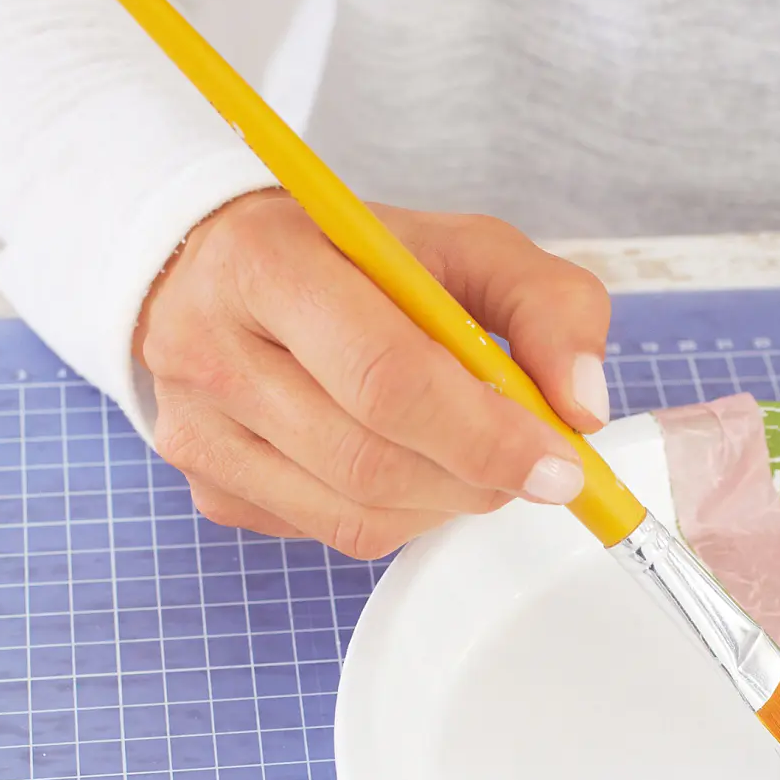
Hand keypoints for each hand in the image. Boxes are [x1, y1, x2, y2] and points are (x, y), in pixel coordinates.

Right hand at [134, 190, 611, 556]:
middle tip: (529, 465)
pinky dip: (395, 515)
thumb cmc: (353, 258)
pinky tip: (405, 463)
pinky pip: (329, 534)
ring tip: (470, 457)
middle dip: (476, 476)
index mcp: (267, 263)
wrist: (221, 269)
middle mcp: (209, 349)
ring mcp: (196, 430)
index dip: (484, 434)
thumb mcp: (464, 245)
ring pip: (354, 513)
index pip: (387, 378)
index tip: (557, 462)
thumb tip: (582, 409)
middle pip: (371, 460)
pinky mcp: (207, 486)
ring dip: (444, 502)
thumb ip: (548, 305)